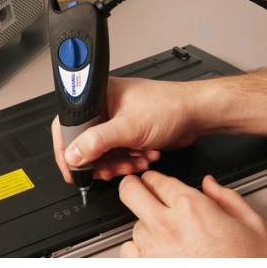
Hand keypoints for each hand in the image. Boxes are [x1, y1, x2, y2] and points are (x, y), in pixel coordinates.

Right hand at [52, 76, 201, 182]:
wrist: (198, 114)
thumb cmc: (169, 106)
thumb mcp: (127, 127)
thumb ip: (96, 142)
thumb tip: (73, 154)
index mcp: (96, 95)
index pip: (68, 125)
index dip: (68, 149)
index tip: (73, 169)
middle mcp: (103, 106)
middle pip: (85, 142)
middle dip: (98, 160)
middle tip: (107, 171)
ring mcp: (116, 120)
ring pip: (103, 151)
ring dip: (116, 163)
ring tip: (130, 164)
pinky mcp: (128, 132)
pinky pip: (117, 152)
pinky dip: (127, 160)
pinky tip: (141, 158)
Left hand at [119, 171, 266, 256]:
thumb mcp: (254, 226)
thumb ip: (227, 199)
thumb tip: (209, 185)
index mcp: (192, 209)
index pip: (157, 180)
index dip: (155, 178)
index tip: (154, 181)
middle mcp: (166, 227)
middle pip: (130, 192)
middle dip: (133, 187)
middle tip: (137, 189)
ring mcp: (152, 251)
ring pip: (134, 225)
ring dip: (146, 226)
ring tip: (170, 238)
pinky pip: (129, 251)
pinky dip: (140, 250)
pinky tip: (158, 253)